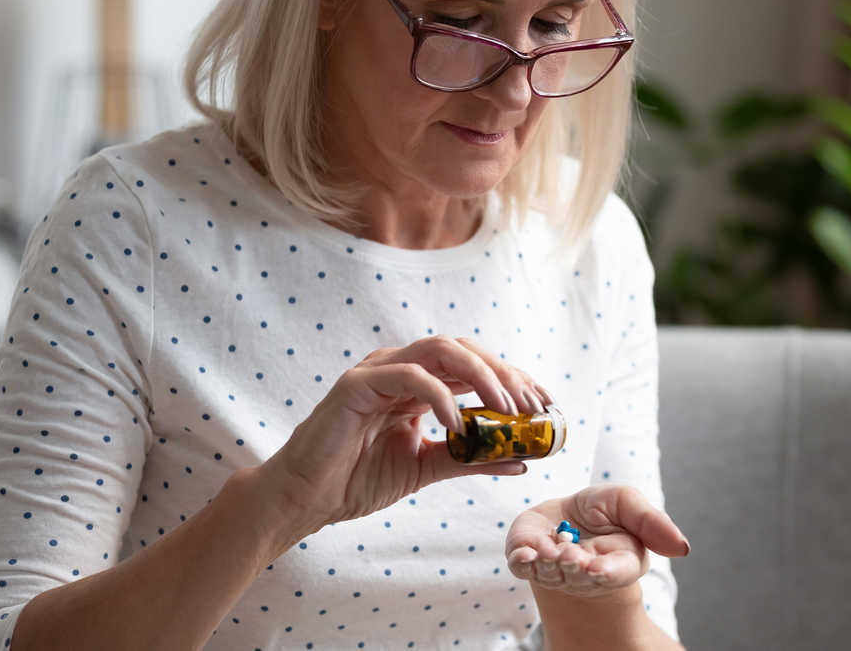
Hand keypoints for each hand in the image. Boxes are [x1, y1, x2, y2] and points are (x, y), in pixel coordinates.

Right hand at [258, 335, 553, 534]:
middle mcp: (401, 369)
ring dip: (481, 375)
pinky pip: (408, 376)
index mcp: (416, 384)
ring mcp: (378, 371)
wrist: (306, 499)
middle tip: (532, 406)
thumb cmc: (357, 479)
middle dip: (503, 374)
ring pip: (441, 350)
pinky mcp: (357, 384)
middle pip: (463, 350)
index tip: (544, 404)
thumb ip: (470, 460)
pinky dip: (439, 395)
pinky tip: (458, 424)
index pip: (472, 366)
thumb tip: (521, 460)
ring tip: (506, 409)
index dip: (511, 379)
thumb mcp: (426, 468)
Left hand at [505, 485, 689, 598]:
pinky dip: (523, 562)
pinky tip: (525, 555)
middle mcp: (585, 572)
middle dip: (574, 566)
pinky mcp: (526, 560)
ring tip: (549, 551)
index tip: (597, 567)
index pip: (617, 572)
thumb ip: (651, 522)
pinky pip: (523, 567)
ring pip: (552, 574)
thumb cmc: (601, 511)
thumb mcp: (627, 504)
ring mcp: (555, 570)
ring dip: (549, 564)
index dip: (607, 571)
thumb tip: (682, 547)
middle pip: (581, 576)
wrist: (565, 516)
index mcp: (617, 561)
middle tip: (570, 556)